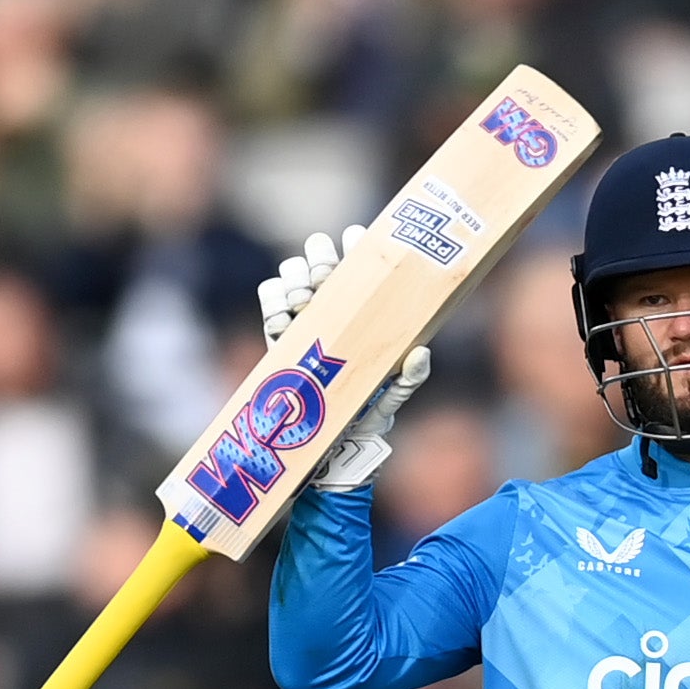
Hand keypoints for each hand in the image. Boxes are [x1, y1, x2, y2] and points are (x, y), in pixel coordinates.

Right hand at [257, 227, 431, 491]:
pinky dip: (272, 299)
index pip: (359, 263)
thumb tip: (421, 353)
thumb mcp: (392, 398)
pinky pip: (268, 298)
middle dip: (319, 258)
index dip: (357, 243)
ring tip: (304, 301)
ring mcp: (303, 318)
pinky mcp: (278, 336)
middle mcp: (332, 307)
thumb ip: (407, 378)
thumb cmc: (367, 417)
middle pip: (318, 257)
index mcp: (363, 311)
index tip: (357, 238)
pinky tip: (284, 317)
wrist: (329, 450)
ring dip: (294, 277)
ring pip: (290, 272)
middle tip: (325, 278)